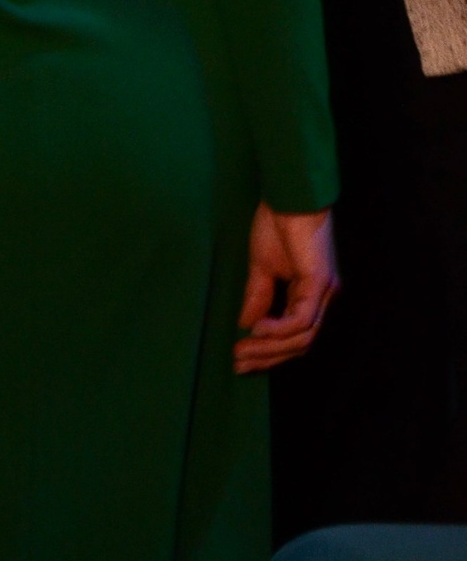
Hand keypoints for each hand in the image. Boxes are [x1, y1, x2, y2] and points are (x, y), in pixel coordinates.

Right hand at [234, 204, 338, 373]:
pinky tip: (257, 329)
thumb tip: (246, 325)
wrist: (288, 196)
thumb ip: (257, 297)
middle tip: (237, 364)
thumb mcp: (261, 267)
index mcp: (311, 296)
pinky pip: (301, 319)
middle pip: (299, 344)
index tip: (241, 362)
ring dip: (269, 348)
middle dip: (266, 357)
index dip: (269, 354)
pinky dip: (278, 329)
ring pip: (302, 338)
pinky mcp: (320, 283)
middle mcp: (323, 299)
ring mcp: (324, 293)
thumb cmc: (278, 224)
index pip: (295, 338)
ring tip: (241, 351)